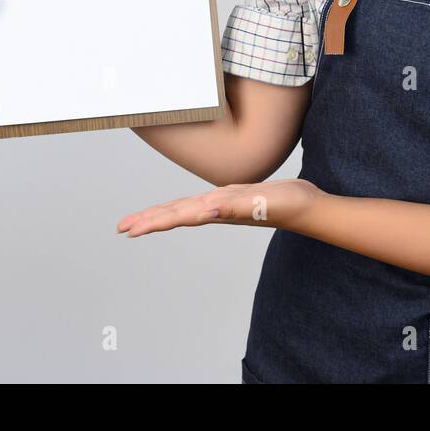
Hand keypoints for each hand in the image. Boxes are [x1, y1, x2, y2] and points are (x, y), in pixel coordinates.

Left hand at [116, 179, 323, 237]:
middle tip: (121, 228)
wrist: (308, 207)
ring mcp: (224, 205)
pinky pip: (202, 203)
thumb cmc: (288, 205)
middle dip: (149, 220)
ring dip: (163, 215)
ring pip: (186, 210)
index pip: (178, 216)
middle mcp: (216, 210)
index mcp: (218, 211)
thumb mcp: (261, 203)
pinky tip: (182, 210)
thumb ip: (236, 207)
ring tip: (141, 222)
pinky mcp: (233, 199)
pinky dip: (186, 207)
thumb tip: (208, 211)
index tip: (129, 232)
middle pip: (176, 214)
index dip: (153, 222)